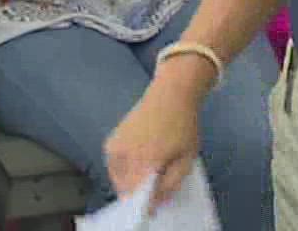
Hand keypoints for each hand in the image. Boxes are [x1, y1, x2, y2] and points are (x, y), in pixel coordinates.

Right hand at [105, 79, 202, 210]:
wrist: (170, 95)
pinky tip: (139, 159)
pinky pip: (113, 167)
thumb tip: (156, 202)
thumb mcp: (187, 159)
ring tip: (149, 167)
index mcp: (145, 160)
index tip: (156, 201)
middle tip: (156, 180)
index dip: (147, 202)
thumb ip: (171, 184)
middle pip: (126, 189)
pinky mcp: (110, 142)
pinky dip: (123, 170)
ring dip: (131, 181)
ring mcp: (115, 147)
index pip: (137, 196)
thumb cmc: (183, 126)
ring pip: (118, 179)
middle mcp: (126, 154)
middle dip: (140, 192)